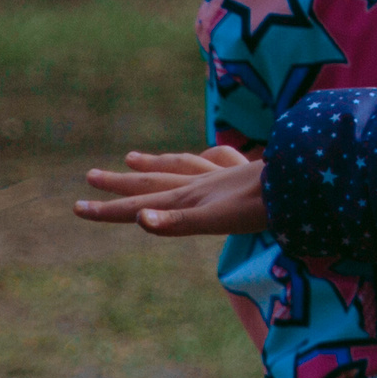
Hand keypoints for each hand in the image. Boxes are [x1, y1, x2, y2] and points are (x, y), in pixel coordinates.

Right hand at [74, 146, 268, 235]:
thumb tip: (140, 219)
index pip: (140, 205)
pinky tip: (206, 156)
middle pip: (153, 181)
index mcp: (188, 197)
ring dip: (155, 163)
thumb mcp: (216, 221)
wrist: (299, 183)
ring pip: (181, 165)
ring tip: (132, 157)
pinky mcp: (246, 172)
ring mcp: (223, 174)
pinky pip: (219, 160)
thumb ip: (177, 222)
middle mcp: (201, 182)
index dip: (109, 210)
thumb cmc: (260, 209)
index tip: (77, 208)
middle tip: (90, 176)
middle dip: (121, 183)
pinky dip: (206, 157)